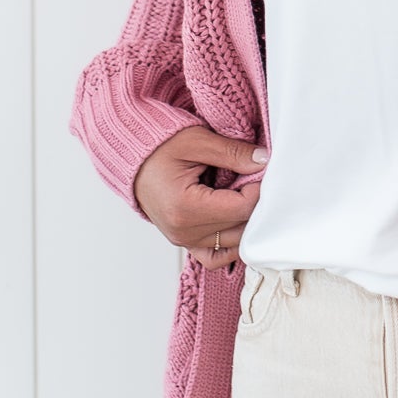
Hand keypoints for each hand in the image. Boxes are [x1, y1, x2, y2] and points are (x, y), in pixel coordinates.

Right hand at [136, 123, 268, 268]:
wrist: (133, 160)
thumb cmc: (158, 148)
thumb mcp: (197, 141)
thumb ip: (232, 152)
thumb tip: (263, 162)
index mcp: (185, 207)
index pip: (242, 208)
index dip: (259, 189)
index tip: (260, 171)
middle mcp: (184, 231)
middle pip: (241, 227)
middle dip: (255, 204)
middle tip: (255, 180)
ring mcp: (184, 240)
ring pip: (234, 243)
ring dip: (246, 221)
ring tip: (243, 195)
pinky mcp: (185, 242)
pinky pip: (216, 257)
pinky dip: (231, 244)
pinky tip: (236, 222)